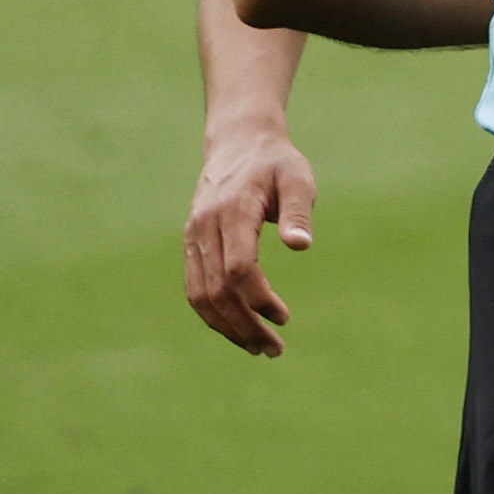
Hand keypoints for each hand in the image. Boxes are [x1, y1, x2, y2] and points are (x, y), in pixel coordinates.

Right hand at [184, 119, 316, 356]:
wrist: (238, 144)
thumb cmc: (276, 162)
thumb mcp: (297, 177)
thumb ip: (299, 211)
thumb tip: (301, 246)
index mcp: (232, 212)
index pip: (238, 268)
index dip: (258, 298)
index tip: (283, 317)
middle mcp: (205, 228)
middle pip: (216, 290)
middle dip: (243, 325)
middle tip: (273, 349)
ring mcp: (193, 238)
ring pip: (200, 295)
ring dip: (227, 326)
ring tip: (258, 347)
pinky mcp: (192, 245)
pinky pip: (195, 287)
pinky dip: (214, 313)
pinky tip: (239, 328)